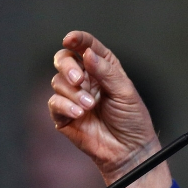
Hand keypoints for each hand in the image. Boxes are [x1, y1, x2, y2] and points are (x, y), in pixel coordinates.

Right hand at [49, 31, 170, 187]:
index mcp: (103, 68)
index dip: (78, 40)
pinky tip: (80, 113)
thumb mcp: (125, 91)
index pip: (87, 47)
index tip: (71, 38)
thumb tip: (88, 53)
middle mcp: (86, 80)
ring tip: (90, 106)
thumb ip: (106, 71)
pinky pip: (55, 103)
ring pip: (58, 81)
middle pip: (64, 60)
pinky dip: (65, 105)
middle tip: (79, 79)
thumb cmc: (132, 119)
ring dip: (73, 93)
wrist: (128, 149)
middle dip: (67, 66)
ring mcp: (74, 97)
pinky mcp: (64, 115)